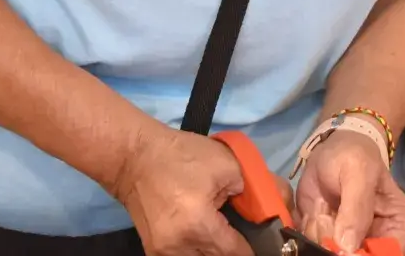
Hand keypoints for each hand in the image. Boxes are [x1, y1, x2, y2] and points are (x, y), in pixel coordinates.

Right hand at [108, 127, 251, 255]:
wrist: (133, 157)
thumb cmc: (180, 157)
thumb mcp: (227, 164)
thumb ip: (254, 190)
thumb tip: (270, 208)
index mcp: (199, 227)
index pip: (235, 253)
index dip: (252, 248)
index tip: (261, 241)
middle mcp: (179, 248)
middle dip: (231, 249)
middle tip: (241, 232)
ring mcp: (162, 253)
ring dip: (213, 250)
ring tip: (220, 232)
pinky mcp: (153, 251)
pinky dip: (196, 248)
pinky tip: (203, 234)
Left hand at [295, 133, 404, 254]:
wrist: (333, 148)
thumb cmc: (354, 155)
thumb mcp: (358, 172)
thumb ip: (356, 208)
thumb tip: (348, 247)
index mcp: (401, 226)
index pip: (390, 254)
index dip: (364, 254)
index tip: (342, 240)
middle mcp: (380, 241)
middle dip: (336, 243)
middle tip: (328, 215)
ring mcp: (354, 244)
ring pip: (331, 254)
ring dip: (320, 233)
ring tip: (323, 206)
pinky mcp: (331, 241)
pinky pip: (313, 248)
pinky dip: (308, 231)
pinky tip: (315, 211)